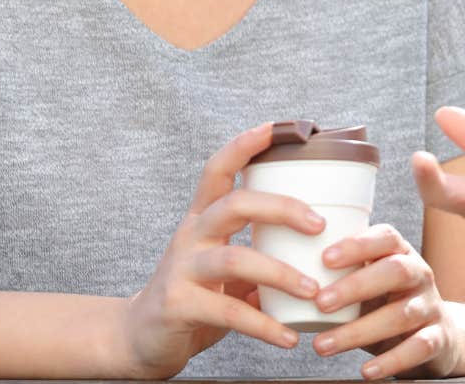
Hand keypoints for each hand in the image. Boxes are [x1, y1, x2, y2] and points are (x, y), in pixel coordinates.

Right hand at [118, 122, 327, 377]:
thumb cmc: (196, 294)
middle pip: (234, 204)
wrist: (141, 339)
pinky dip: (263, 325)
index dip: (246, 145)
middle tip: (319, 225)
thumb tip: (323, 243)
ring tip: (313, 291)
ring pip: (233, 258)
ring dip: (280, 273)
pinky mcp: (178, 306)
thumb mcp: (226, 266)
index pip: (219, 169)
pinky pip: (227, 312)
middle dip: (281, 208)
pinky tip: (288, 337)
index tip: (279, 127)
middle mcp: (190, 235)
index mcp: (203, 218)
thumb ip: (261, 250)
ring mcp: (181, 269)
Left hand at [309, 224, 464, 378]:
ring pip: (401, 314)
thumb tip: (265, 290)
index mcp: (401, 253)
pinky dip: (391, 360)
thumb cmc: (387, 305)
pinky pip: (418, 347)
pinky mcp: (438, 338)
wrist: (440, 336)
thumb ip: (332, 281)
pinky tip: (366, 371)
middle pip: (395, 270)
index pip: (385, 237)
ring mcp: (430, 306)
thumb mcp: (367, 286)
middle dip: (356, 285)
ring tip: (322, 345)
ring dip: (359, 331)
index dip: (357, 245)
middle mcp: (420, 274)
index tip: (324, 258)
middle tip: (320, 303)